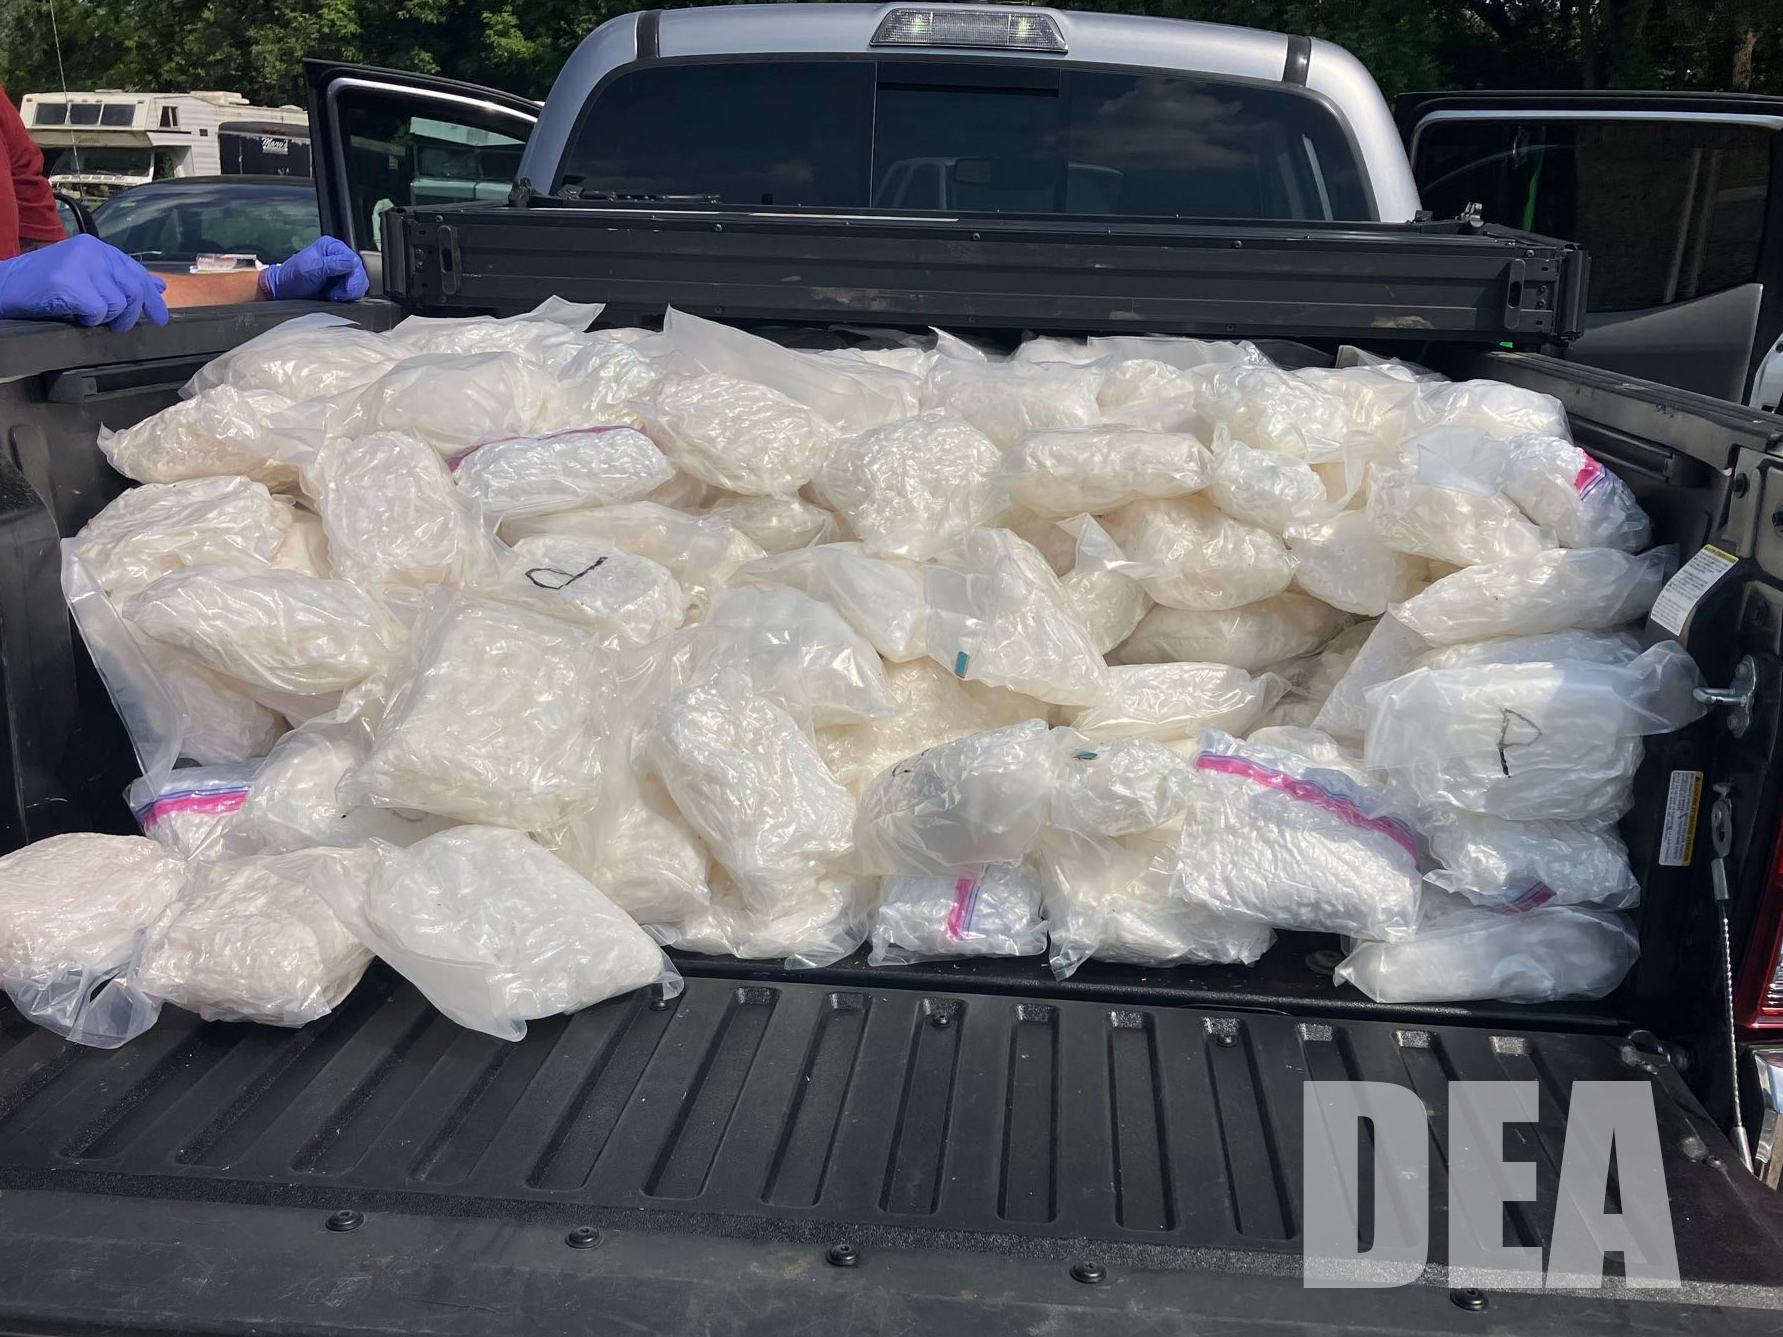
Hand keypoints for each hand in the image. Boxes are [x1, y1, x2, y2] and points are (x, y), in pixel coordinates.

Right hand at [0, 235, 168, 330]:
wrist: (5, 285)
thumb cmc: (44, 284)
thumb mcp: (87, 276)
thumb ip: (120, 279)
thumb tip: (158, 286)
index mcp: (97, 247)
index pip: (135, 272)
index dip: (150, 297)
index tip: (161, 316)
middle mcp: (91, 251)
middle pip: (133, 290)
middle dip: (129, 314)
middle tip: (117, 325)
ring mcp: (80, 265)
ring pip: (118, 304)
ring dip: (104, 317)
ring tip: (84, 312)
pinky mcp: (70, 283)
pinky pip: (99, 312)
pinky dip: (89, 320)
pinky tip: (74, 313)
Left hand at [259, 236, 368, 302]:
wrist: (282, 291)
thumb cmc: (291, 277)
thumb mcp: (310, 269)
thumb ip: (332, 264)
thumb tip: (352, 261)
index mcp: (332, 247)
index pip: (354, 261)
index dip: (352, 277)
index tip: (342, 290)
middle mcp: (339, 257)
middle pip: (359, 273)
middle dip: (351, 288)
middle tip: (336, 295)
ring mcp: (341, 271)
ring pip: (359, 283)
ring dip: (349, 293)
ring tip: (333, 296)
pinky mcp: (341, 284)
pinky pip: (354, 291)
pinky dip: (347, 297)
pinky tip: (334, 297)